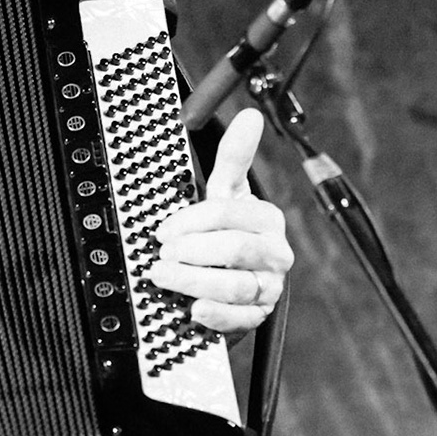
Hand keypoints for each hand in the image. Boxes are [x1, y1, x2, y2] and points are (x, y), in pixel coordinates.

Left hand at [148, 108, 292, 333]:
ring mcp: (269, 287)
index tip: (163, 231)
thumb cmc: (225, 234)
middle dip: (193, 252)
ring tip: (164, 277)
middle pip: (236, 250)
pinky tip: (194, 309)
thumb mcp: (226, 194)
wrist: (229, 282)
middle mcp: (274, 253)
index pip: (229, 214)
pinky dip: (216, 315)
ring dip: (194, 281)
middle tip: (161, 255)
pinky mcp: (258, 316)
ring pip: (236, 285)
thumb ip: (235, 158)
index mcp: (266, 219)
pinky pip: (241, 318)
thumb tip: (250, 116)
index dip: (192, 222)